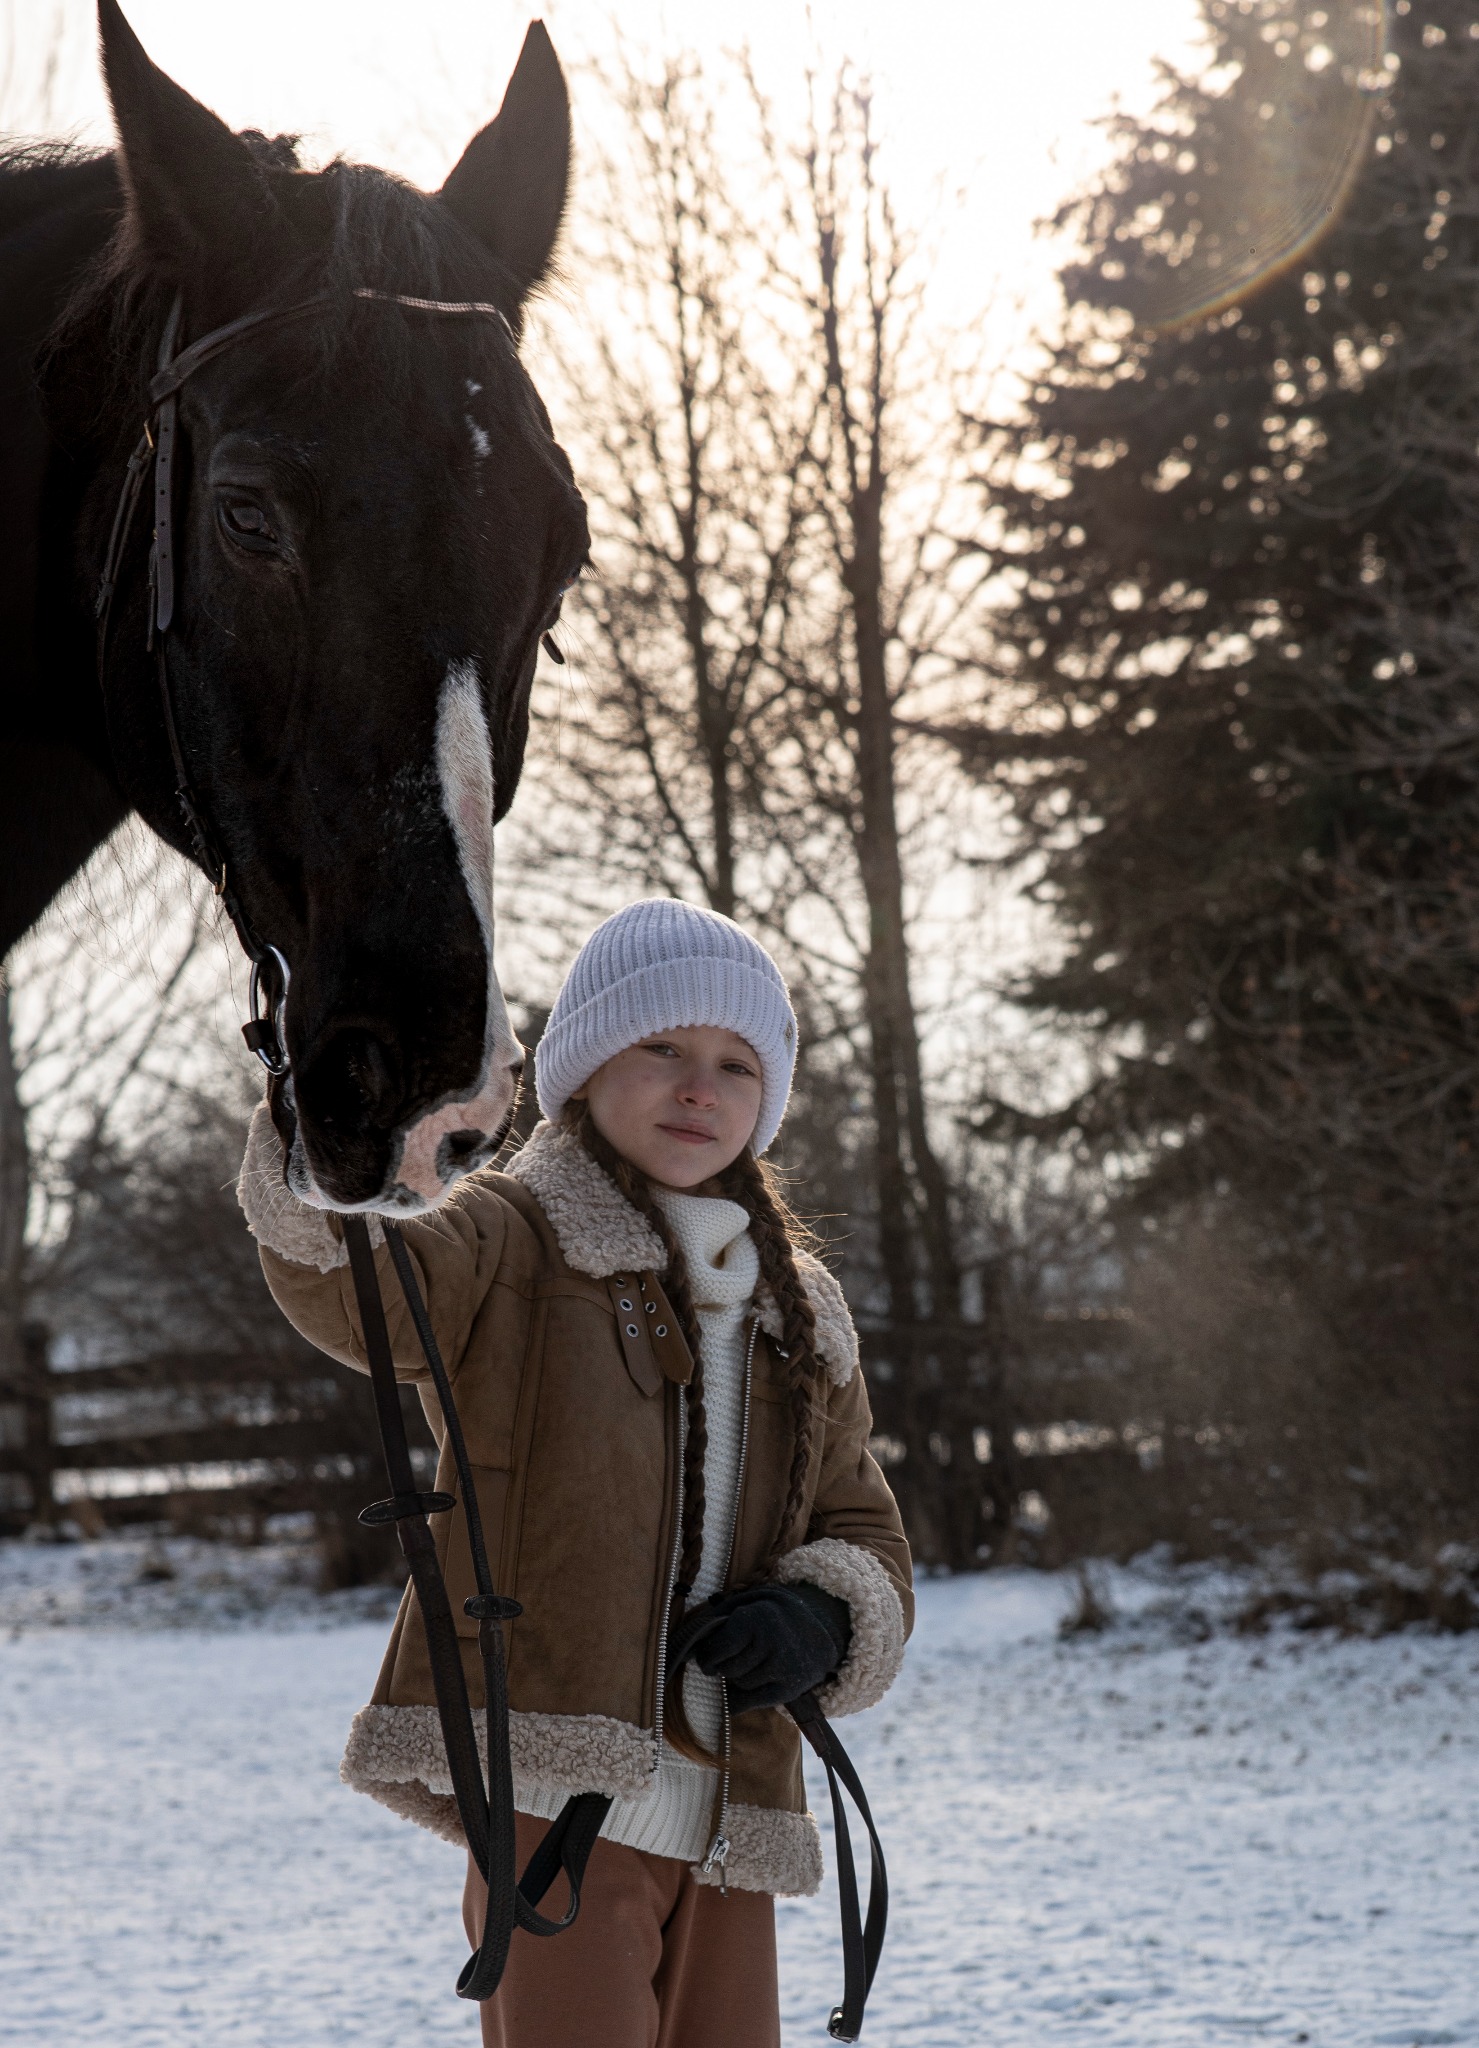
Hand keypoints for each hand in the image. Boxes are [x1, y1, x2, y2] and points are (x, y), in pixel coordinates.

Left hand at [689, 1582, 851, 1712]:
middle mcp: (771, 1643)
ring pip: (738, 1684)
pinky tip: (737, 1693)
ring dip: (737, 1678)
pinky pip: (747, 1703)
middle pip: (727, 1668)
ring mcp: (782, 1669)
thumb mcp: (750, 1600)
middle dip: (721, 1666)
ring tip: (747, 1665)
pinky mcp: (788, 1691)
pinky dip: (736, 1701)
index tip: (706, 1656)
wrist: (819, 1632)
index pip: (717, 1649)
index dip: (706, 1655)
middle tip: (725, 1661)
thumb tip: (689, 1641)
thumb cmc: (775, 1614)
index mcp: (758, 1618)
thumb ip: (719, 1615)